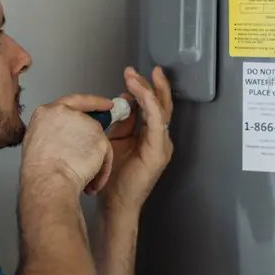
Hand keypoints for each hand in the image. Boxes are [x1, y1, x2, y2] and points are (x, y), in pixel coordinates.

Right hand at [22, 94, 113, 195]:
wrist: (49, 181)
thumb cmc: (39, 171)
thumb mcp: (36, 142)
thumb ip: (52, 132)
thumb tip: (63, 137)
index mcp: (46, 112)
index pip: (72, 101)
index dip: (91, 103)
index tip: (104, 104)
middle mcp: (66, 112)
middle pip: (88, 120)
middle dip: (93, 137)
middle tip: (92, 153)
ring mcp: (84, 122)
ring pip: (97, 139)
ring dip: (94, 158)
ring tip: (81, 174)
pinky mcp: (99, 136)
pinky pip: (105, 154)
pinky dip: (102, 168)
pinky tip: (91, 179)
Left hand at [99, 66, 172, 214]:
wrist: (114, 204)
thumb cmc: (112, 177)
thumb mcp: (115, 141)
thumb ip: (121, 123)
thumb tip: (122, 101)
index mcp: (151, 136)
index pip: (152, 106)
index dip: (144, 88)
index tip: (130, 74)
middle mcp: (160, 139)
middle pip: (161, 104)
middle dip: (150, 84)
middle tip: (134, 70)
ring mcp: (161, 146)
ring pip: (160, 110)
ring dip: (147, 91)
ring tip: (133, 77)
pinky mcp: (158, 152)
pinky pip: (157, 122)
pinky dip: (149, 105)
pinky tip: (139, 94)